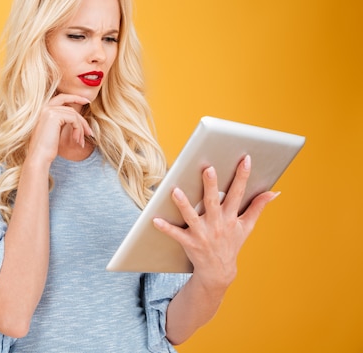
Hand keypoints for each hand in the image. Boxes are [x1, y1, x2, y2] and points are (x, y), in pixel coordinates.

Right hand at [27, 94, 93, 165]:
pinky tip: (77, 140)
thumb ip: (62, 120)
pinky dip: (79, 130)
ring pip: (73, 115)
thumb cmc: (46, 148)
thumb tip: (77, 117)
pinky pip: (74, 119)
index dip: (75, 98)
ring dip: (81, 129)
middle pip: (70, 108)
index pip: (62, 98)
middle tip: (90, 130)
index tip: (86, 101)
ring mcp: (49, 110)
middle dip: (82, 118)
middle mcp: (45, 107)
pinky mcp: (54, 116)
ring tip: (80, 142)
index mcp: (43, 110)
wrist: (39, 156)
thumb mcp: (55, 130)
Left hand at [153, 155, 278, 288]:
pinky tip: (155, 220)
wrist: (219, 272)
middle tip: (208, 168)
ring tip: (175, 191)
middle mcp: (217, 224)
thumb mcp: (246, 226)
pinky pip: (176, 234)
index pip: (238, 193)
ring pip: (192, 217)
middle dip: (211, 186)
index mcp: (231, 217)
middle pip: (213, 202)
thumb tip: (275, 192)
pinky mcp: (190, 243)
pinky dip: (166, 228)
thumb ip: (258, 207)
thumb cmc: (231, 243)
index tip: (246, 159)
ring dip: (184, 205)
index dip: (243, 176)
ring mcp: (203, 234)